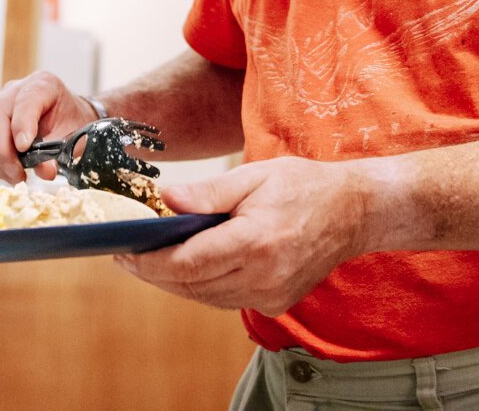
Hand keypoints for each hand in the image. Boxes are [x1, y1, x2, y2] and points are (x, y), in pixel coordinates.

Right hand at [0, 70, 96, 182]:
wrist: (64, 118)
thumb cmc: (70, 123)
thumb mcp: (72, 136)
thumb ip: (58, 152)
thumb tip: (45, 172)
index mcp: (42, 84)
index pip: (26, 100)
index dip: (22, 124)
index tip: (24, 149)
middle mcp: (14, 90)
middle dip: (2, 151)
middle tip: (18, 175)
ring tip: (16, 177)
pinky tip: (5, 171)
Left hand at [116, 157, 366, 316]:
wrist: (355, 211)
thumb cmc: (304, 185)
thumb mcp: (254, 175)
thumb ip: (208, 192)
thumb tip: (165, 199)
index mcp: (255, 242)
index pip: (186, 264)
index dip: (149, 261)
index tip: (123, 253)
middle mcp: (263, 277)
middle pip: (191, 286)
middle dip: (155, 272)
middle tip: (128, 256)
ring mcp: (272, 295)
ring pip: (206, 298)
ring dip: (176, 282)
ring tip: (152, 259)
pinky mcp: (277, 303)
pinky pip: (227, 299)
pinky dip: (204, 286)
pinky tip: (191, 265)